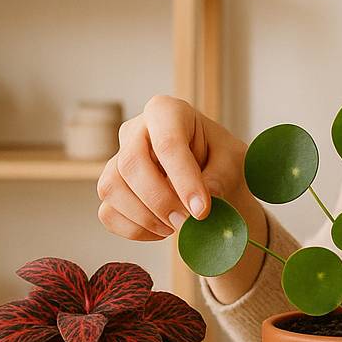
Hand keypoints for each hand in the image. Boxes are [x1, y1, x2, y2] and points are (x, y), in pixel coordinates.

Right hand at [95, 94, 263, 247]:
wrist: (209, 174)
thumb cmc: (220, 158)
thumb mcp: (233, 161)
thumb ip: (219, 178)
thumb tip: (196, 206)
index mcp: (166, 111)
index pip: (167, 142)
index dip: (184, 180)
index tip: (202, 211)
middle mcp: (134, 130)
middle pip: (131, 164)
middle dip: (161, 200)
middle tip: (188, 222)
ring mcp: (116, 159)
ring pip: (112, 188)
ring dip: (146, 217)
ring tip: (177, 226)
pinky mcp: (110, 188)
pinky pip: (108, 213)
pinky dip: (134, 230)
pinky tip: (161, 230)